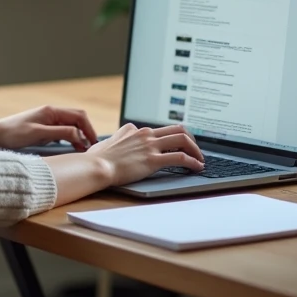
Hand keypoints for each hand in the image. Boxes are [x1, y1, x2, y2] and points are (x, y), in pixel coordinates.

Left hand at [0, 106, 97, 150]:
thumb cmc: (14, 133)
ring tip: (82, 149)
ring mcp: (48, 120)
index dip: (89, 129)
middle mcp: (51, 113)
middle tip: (91, 147)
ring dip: (78, 135)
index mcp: (52, 111)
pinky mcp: (44, 127)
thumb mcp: (38, 134)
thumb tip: (79, 136)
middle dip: (86, 131)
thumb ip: (60, 133)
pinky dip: (70, 137)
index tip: (93, 142)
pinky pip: (62, 130)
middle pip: (77, 119)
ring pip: (70, 125)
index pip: (78, 116)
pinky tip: (71, 147)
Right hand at [86, 123, 204, 185]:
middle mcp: (146, 134)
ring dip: (196, 149)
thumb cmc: (97, 159)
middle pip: (178, 129)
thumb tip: (113, 141)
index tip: (178, 146)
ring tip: (200, 159)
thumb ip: (116, 139)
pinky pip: (180, 158)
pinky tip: (197, 167)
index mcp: (135, 130)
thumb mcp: (107, 142)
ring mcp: (150, 146)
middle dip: (191, 139)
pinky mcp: (153, 160)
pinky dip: (192, 162)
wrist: (96, 166)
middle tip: (195, 150)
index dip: (173, 138)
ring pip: (183, 139)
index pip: (161, 129)